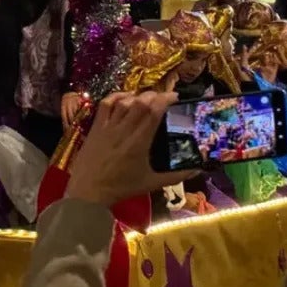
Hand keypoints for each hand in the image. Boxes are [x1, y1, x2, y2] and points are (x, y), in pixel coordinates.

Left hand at [64, 90, 198, 206]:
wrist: (89, 191)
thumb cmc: (121, 188)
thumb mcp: (151, 184)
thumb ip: (175, 176)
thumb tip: (197, 170)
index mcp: (139, 142)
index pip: (153, 112)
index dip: (165, 99)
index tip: (174, 96)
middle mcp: (124, 130)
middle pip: (140, 102)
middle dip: (154, 95)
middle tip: (162, 98)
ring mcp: (108, 127)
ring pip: (124, 102)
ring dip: (137, 95)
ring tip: (146, 97)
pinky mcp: (96, 127)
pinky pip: (105, 104)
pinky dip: (116, 96)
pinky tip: (124, 96)